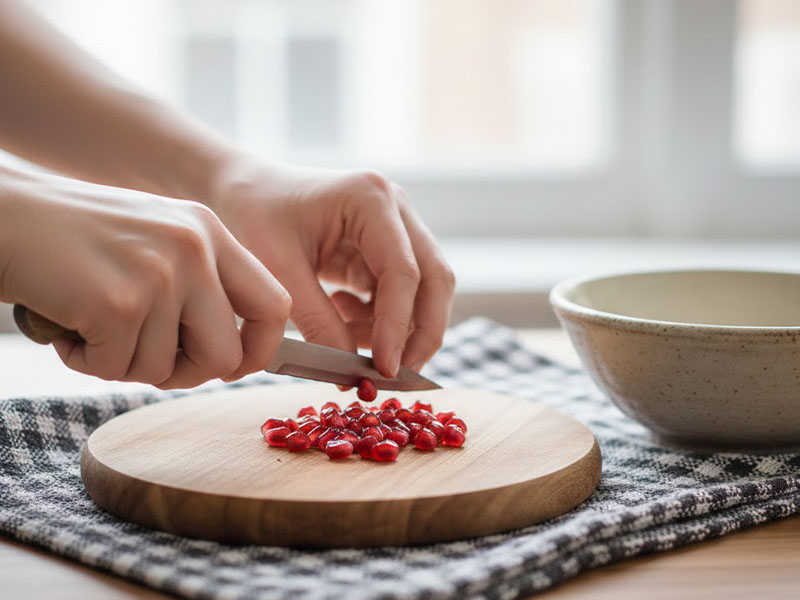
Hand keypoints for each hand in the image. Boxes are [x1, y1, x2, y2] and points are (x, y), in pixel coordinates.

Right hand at [0, 167, 289, 387]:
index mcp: (211, 233)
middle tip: (145, 358)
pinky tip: (69, 326)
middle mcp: (195, 249)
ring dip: (124, 363)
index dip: (260, 348)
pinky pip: (117, 369)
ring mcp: (159, 275)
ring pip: (165, 370)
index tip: (232, 364)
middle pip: (227, 354)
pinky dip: (88, 361)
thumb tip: (236, 356)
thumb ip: (201, 287)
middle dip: (186, 373)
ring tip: (92, 325)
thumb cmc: (75, 239)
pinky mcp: (118, 303)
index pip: (275, 305)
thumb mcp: (156, 243)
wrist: (3, 216)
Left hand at [209, 158, 455, 377]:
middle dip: (421, 334)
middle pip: (435, 279)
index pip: (403, 272)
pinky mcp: (388, 249)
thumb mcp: (278, 270)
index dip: (397, 326)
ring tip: (348, 342)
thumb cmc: (254, 217)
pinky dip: (380, 320)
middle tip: (395, 377)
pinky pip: (400, 295)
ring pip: (424, 291)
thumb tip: (351, 370)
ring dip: (398, 330)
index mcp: (370, 198)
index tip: (384, 370)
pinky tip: (341, 315)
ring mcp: (397, 227)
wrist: (244, 192)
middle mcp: (396, 208)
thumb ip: (317, 321)